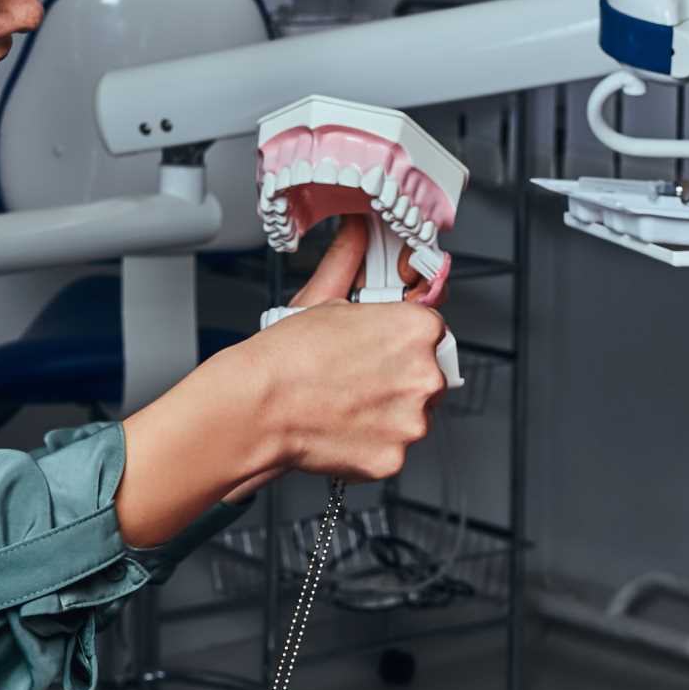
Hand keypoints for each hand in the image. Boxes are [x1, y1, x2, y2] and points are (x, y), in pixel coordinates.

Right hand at [240, 216, 449, 480]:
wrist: (257, 408)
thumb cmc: (287, 357)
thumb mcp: (324, 297)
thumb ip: (350, 262)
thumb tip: (354, 232)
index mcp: (418, 329)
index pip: (431, 331)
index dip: (402, 340)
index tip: (384, 348)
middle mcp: (424, 374)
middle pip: (427, 374)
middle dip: (398, 376)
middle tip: (358, 377)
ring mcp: (412, 420)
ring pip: (412, 414)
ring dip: (388, 411)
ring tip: (345, 402)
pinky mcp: (394, 457)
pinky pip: (392, 448)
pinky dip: (372, 442)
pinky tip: (343, 426)